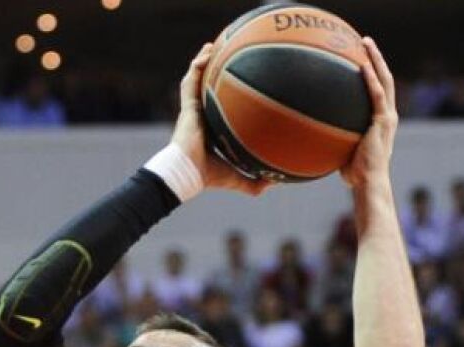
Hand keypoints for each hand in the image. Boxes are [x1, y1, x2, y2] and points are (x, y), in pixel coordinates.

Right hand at [170, 43, 268, 196]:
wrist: (188, 173)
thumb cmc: (209, 176)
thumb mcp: (239, 178)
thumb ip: (256, 182)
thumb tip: (277, 181)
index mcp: (211, 129)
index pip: (217, 108)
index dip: (225, 96)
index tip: (238, 85)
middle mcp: (201, 116)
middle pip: (206, 89)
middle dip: (214, 73)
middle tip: (226, 57)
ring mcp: (192, 110)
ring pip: (195, 80)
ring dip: (202, 62)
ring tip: (212, 46)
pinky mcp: (187, 106)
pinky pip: (190, 81)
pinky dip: (196, 65)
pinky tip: (207, 52)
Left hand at [341, 37, 397, 191]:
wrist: (367, 182)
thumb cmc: (353, 173)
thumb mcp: (342, 150)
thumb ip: (334, 140)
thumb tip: (311, 139)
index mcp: (381, 120)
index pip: (379, 90)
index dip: (373, 72)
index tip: (362, 57)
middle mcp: (387, 115)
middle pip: (384, 78)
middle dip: (375, 58)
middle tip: (364, 41)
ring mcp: (387, 117)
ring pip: (384, 80)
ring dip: (375, 60)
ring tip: (365, 43)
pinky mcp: (383, 121)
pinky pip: (376, 95)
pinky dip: (371, 79)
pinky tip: (362, 65)